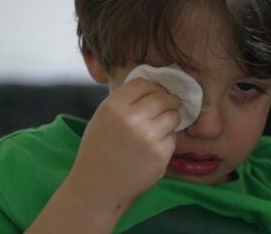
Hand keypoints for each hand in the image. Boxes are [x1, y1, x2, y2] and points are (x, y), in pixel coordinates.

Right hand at [67, 77, 181, 207]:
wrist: (97, 188)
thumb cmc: (100, 151)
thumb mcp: (103, 118)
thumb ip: (126, 102)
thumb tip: (155, 87)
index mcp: (113, 107)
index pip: (144, 83)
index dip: (152, 87)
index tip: (154, 94)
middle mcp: (131, 119)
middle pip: (162, 97)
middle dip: (166, 101)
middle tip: (165, 108)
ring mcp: (148, 137)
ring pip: (173, 115)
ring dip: (169, 119)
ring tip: (157, 129)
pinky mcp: (160, 153)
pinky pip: (173, 137)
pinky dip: (166, 140)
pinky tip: (152, 148)